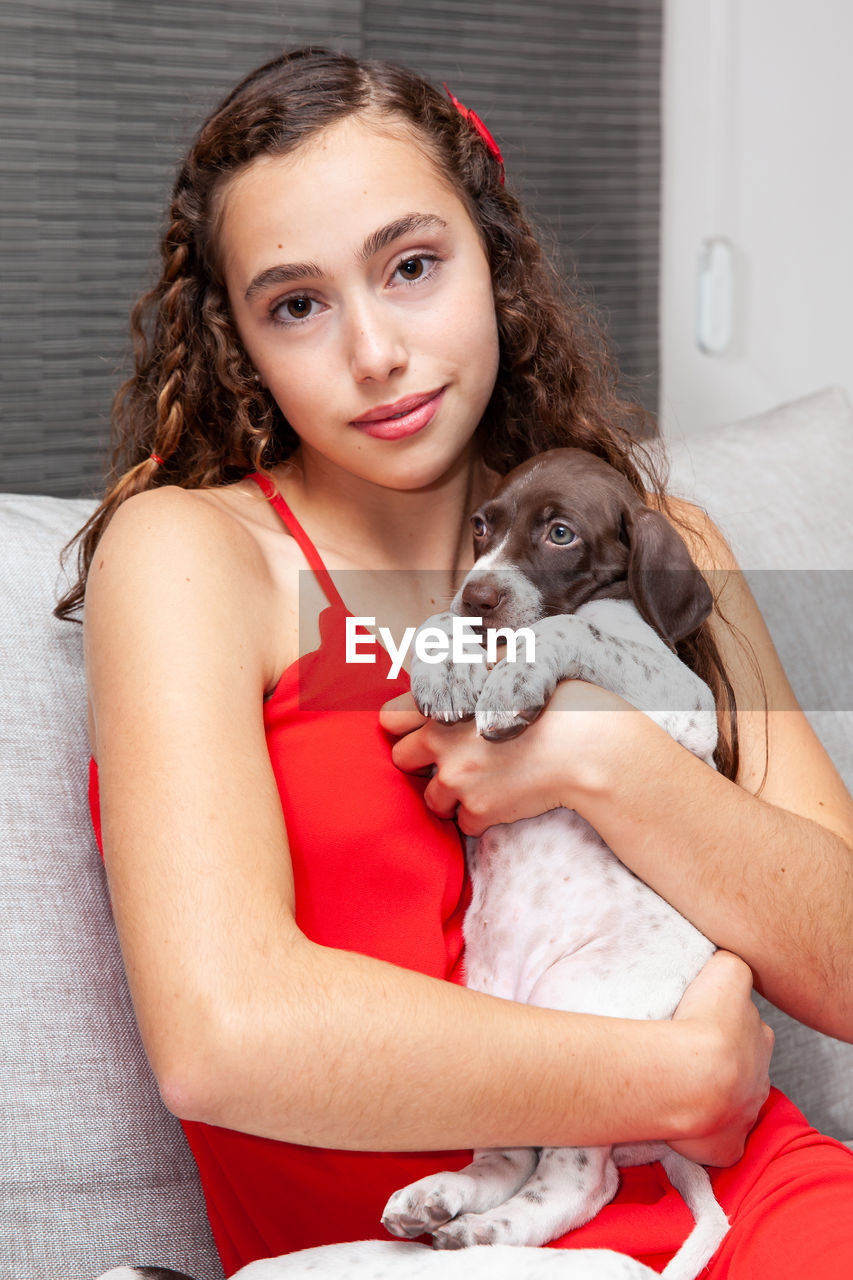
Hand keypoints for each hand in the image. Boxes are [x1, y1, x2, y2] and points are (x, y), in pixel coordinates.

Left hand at [380, 681, 634, 835]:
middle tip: (453, 760)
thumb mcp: (509, 669)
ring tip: (486, 782)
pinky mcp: (479, 812)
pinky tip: (506, 799)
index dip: (406, 725)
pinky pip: (464, 824)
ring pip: (431, 800)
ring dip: (451, 795)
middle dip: (422, 763)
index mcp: (443, 704)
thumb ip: (473, 673)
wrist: (588, 747)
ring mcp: (457, 781)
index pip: (391, 717)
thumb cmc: (557, 701)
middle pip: (401, 759)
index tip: (422, 730)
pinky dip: (480, 817)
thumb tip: (459, 667)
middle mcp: (440, 743)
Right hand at [669, 951, 773, 1166]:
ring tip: (680, 1084)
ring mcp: (745, 1112)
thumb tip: (722, 964)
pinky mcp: (729, 1145)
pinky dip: (706, 1135)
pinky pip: (721, 1141)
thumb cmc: (701, 1023)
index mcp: (759, 1036)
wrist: (692, 1078)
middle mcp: (760, 1075)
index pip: (747, 1027)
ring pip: (734, 1102)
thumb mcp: (724, 970)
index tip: (701, 1024)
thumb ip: (729, 965)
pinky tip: (684, 1123)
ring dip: (714, 1096)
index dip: (725, 1025)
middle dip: (722, 1062)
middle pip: (744, 1065)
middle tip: (688, 1054)